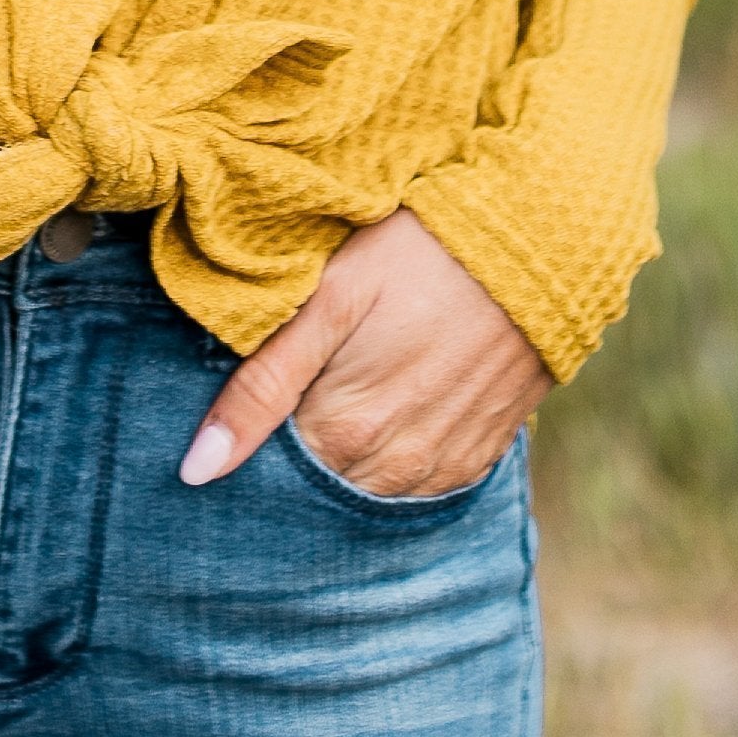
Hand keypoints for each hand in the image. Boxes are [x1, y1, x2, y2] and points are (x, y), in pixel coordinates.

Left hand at [179, 209, 550, 496]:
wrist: (541, 242)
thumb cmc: (419, 254)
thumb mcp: (328, 300)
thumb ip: (260, 386)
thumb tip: (197, 470)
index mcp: (345, 433)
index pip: (270, 476)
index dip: (249, 446)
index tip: (240, 413)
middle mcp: (396, 468)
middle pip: (318, 489)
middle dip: (293, 460)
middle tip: (293, 397)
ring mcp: (443, 467)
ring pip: (368, 494)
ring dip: (344, 463)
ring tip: (338, 401)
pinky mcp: (480, 455)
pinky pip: (421, 488)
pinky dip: (393, 463)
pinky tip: (385, 418)